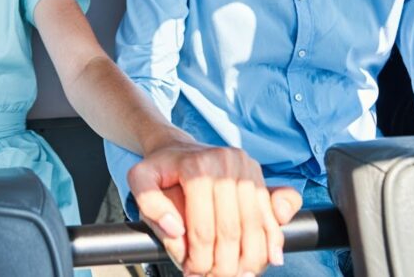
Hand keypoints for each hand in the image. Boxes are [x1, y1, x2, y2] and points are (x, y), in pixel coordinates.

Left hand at [128, 141, 301, 275]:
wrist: (178, 149)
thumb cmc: (160, 170)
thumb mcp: (140, 179)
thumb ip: (148, 203)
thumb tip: (176, 229)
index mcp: (196, 167)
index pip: (203, 228)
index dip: (199, 259)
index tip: (192, 274)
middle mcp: (225, 164)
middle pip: (230, 230)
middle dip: (224, 265)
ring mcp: (245, 168)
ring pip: (254, 225)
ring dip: (251, 258)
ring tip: (240, 276)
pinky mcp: (258, 175)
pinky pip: (270, 212)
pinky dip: (273, 238)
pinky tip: (270, 259)